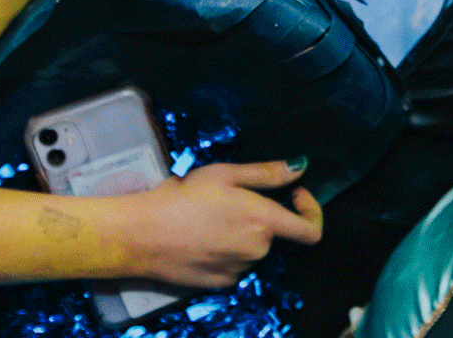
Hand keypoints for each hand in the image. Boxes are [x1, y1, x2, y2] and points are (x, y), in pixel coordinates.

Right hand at [112, 159, 321, 287]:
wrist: (142, 235)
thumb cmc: (183, 197)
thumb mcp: (224, 174)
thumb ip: (267, 174)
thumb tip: (300, 168)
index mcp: (263, 222)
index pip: (310, 231)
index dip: (311, 210)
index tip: (294, 193)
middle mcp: (257, 250)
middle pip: (273, 233)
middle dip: (259, 216)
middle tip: (227, 198)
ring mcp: (239, 270)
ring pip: (251, 248)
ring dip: (240, 233)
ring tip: (207, 217)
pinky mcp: (221, 283)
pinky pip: (234, 264)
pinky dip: (226, 251)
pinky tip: (201, 238)